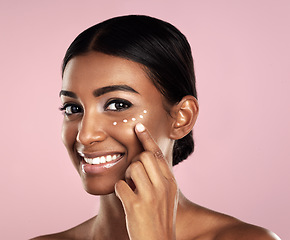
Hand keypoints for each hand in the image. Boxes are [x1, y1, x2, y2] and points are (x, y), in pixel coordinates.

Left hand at [115, 123, 178, 239]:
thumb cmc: (160, 219)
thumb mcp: (167, 196)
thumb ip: (160, 178)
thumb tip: (146, 159)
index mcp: (170, 182)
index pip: (158, 154)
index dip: (147, 138)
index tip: (138, 127)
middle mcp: (163, 186)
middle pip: (144, 156)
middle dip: (135, 161)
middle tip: (134, 176)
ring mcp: (150, 196)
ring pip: (132, 167)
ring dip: (127, 176)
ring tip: (132, 189)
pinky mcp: (136, 206)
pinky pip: (121, 185)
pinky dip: (120, 191)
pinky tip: (126, 200)